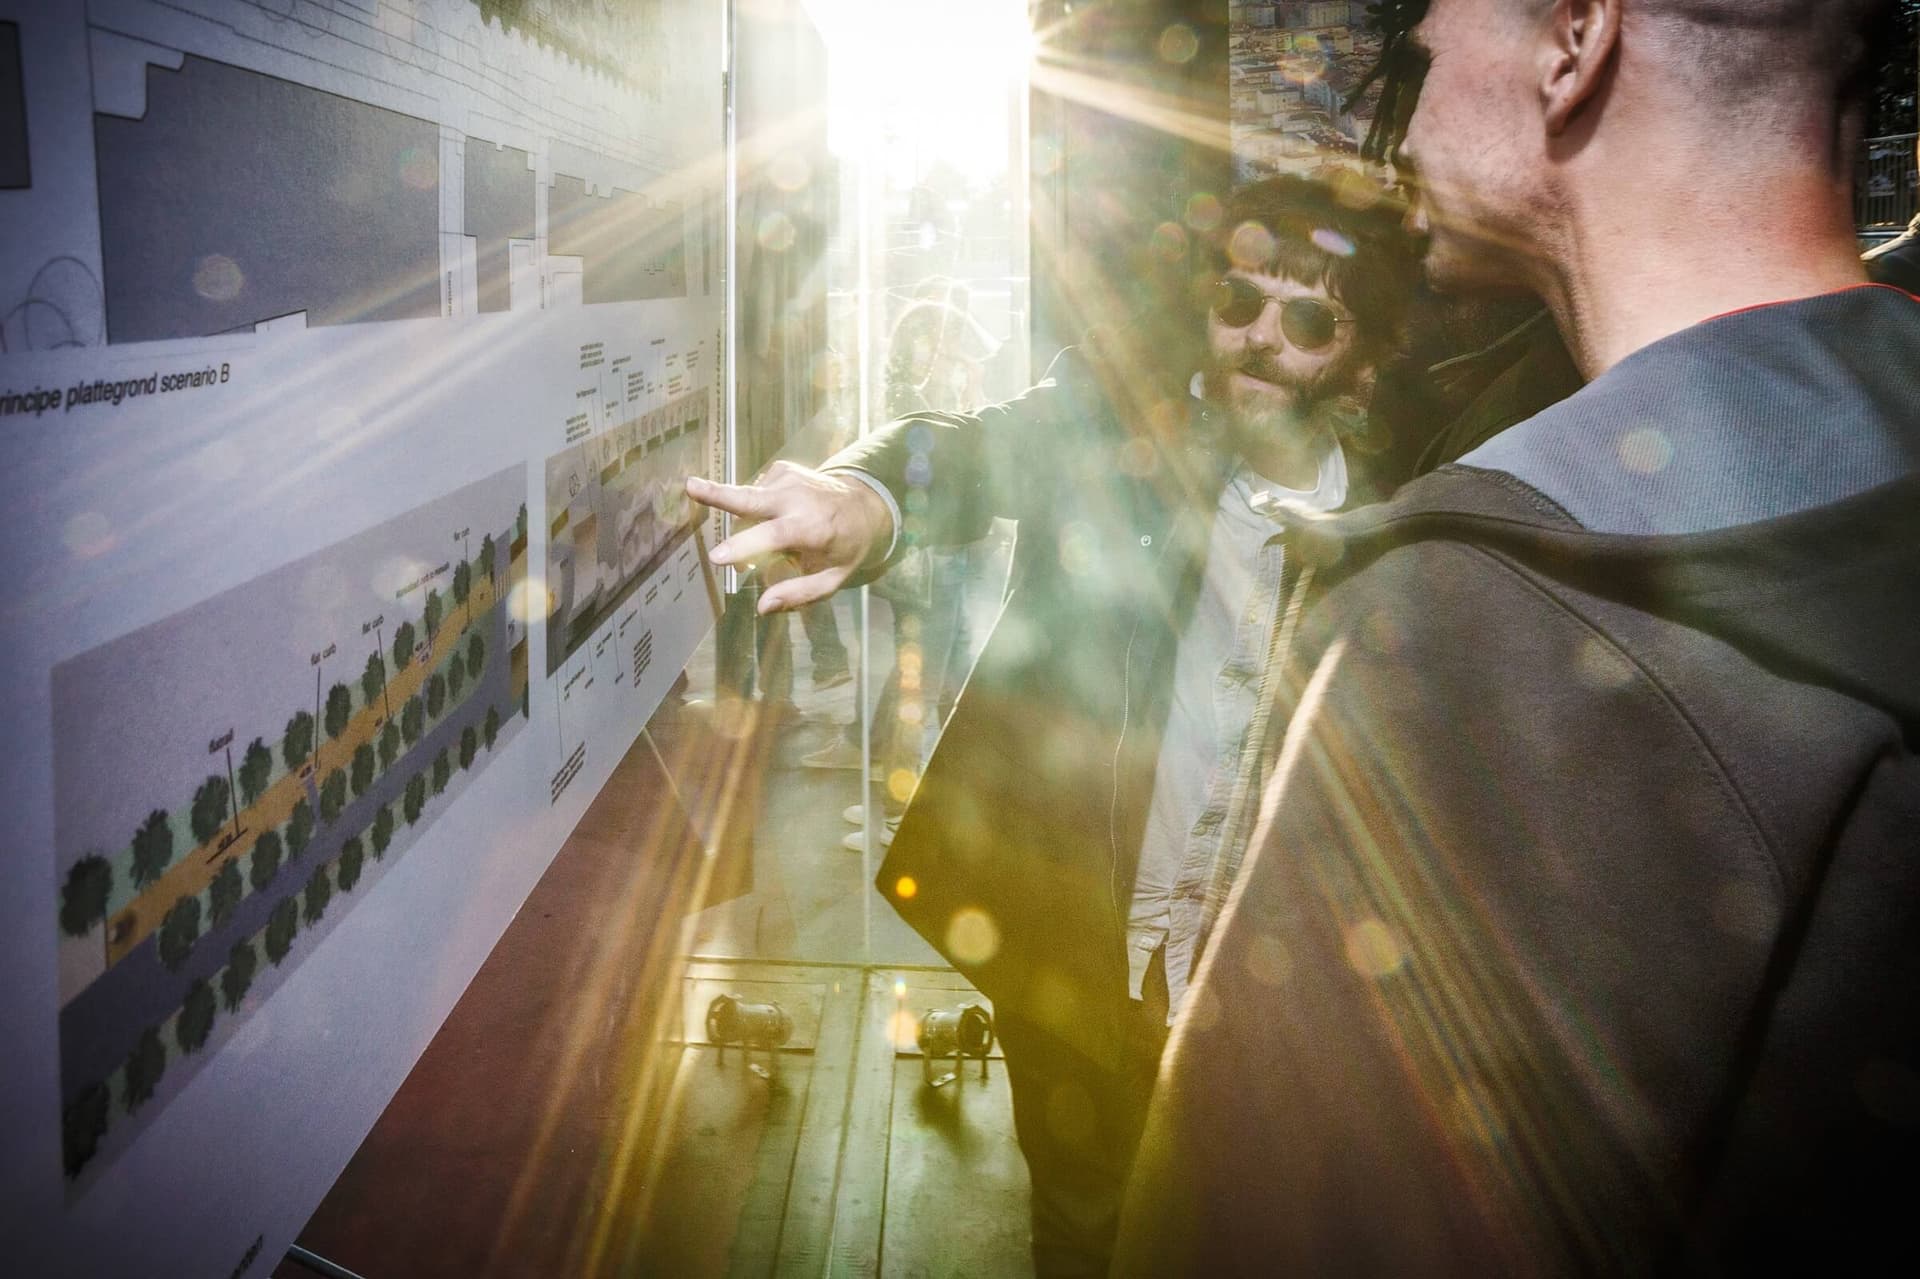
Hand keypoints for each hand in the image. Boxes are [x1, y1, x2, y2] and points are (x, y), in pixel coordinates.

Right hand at [686, 462, 893, 612]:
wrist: (865, 505)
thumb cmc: (846, 548)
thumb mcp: (833, 579)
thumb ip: (799, 594)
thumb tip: (763, 608)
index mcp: (814, 527)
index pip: (774, 536)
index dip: (744, 546)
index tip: (718, 558)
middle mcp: (798, 498)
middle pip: (752, 498)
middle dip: (719, 495)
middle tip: (691, 487)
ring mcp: (789, 479)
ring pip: (748, 503)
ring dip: (747, 524)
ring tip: (777, 543)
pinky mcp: (781, 470)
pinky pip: (755, 494)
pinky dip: (758, 510)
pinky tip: (778, 517)